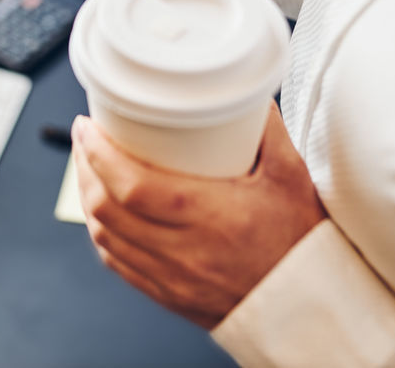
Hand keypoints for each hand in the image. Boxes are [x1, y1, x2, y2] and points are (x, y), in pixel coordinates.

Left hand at [72, 102, 325, 329]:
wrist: (310, 305)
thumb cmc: (302, 243)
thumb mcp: (291, 176)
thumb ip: (268, 128)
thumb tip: (244, 90)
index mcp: (208, 216)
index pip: (130, 185)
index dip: (97, 153)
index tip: (87, 127)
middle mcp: (183, 251)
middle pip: (106, 209)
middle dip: (84, 167)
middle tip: (85, 137)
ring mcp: (171, 278)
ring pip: (105, 237)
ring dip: (88, 198)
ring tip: (90, 167)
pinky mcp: (168, 295)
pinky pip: (118, 264)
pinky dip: (103, 234)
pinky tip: (106, 213)